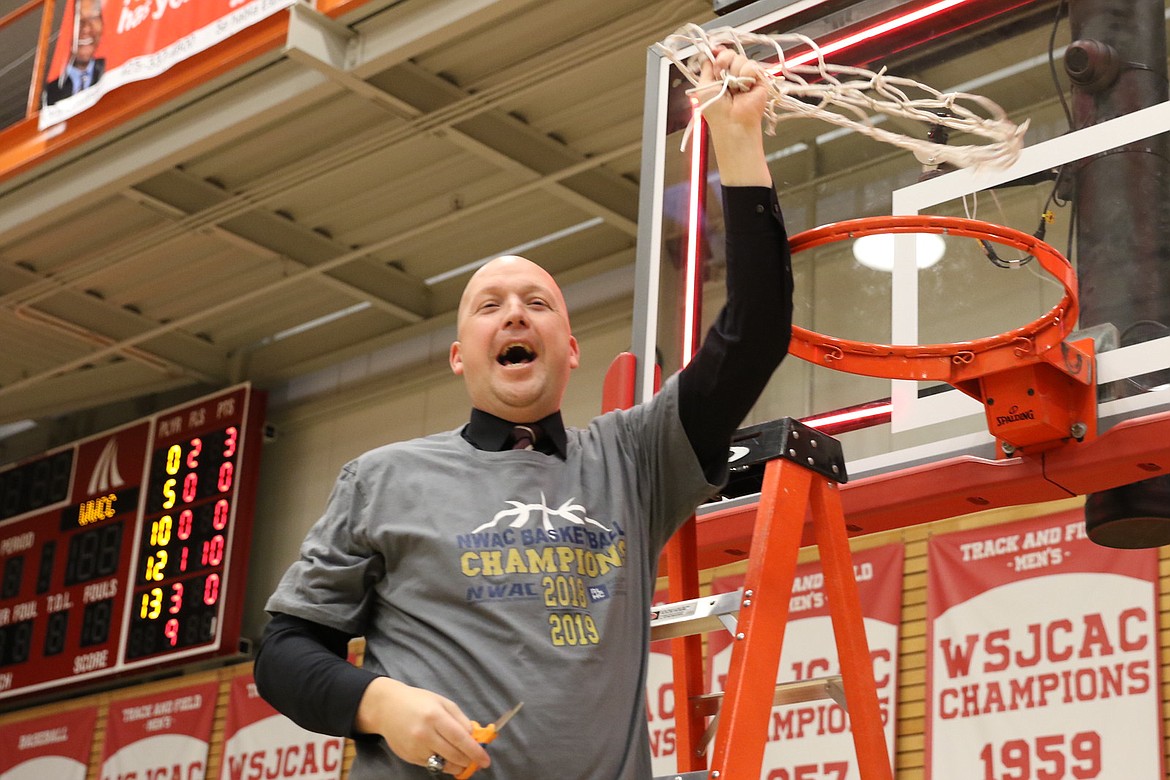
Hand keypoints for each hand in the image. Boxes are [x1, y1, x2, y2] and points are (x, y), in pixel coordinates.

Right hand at [355, 677, 491, 775]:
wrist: (386, 708)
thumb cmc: (417, 701)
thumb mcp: (442, 702)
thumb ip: (460, 719)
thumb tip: (474, 737)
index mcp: (435, 716)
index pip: (460, 738)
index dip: (475, 751)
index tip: (485, 760)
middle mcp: (424, 734)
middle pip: (453, 755)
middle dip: (468, 760)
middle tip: (477, 761)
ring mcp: (415, 748)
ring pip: (443, 764)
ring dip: (456, 765)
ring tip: (462, 759)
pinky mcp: (409, 757)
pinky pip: (431, 765)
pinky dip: (441, 763)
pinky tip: (443, 755)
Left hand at [696, 47, 771, 186]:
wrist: (732, 122)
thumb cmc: (716, 110)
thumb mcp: (703, 86)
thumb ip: (705, 68)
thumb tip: (707, 54)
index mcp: (720, 76)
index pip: (721, 55)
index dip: (718, 51)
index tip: (714, 51)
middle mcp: (733, 74)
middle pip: (730, 53)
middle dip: (723, 61)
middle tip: (721, 74)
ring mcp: (746, 76)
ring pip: (741, 58)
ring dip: (734, 72)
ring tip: (734, 88)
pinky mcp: (759, 79)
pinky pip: (752, 65)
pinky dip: (746, 75)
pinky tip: (744, 88)